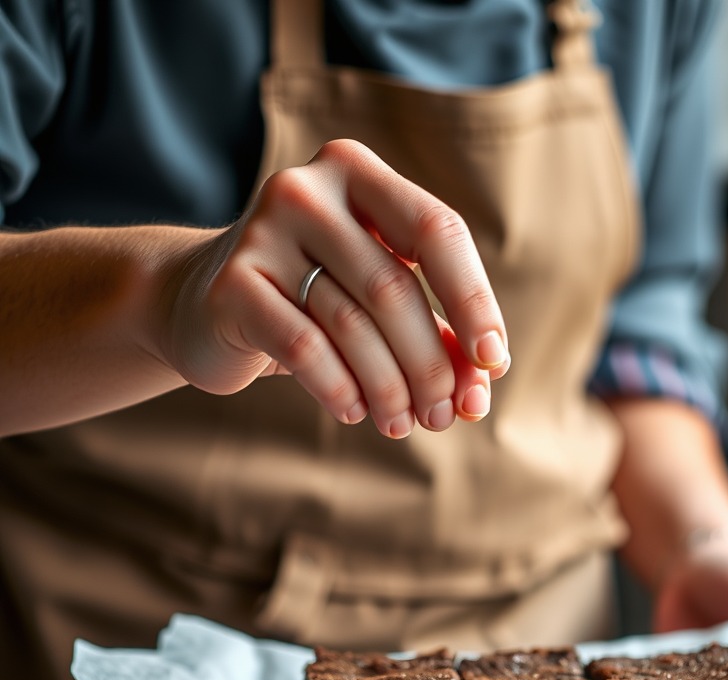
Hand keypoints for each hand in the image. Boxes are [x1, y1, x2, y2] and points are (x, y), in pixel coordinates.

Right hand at [162, 139, 508, 437]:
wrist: (201, 302)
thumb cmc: (313, 301)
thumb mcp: (379, 305)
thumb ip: (436, 335)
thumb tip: (479, 393)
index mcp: (359, 173)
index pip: (438, 232)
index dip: (474, 301)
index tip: (494, 363)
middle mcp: (309, 190)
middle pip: (395, 288)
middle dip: (431, 364)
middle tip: (444, 415)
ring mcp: (262, 232)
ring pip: (352, 323)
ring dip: (390, 388)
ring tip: (403, 424)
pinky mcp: (231, 284)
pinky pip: (303, 348)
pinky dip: (340, 389)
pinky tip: (355, 412)